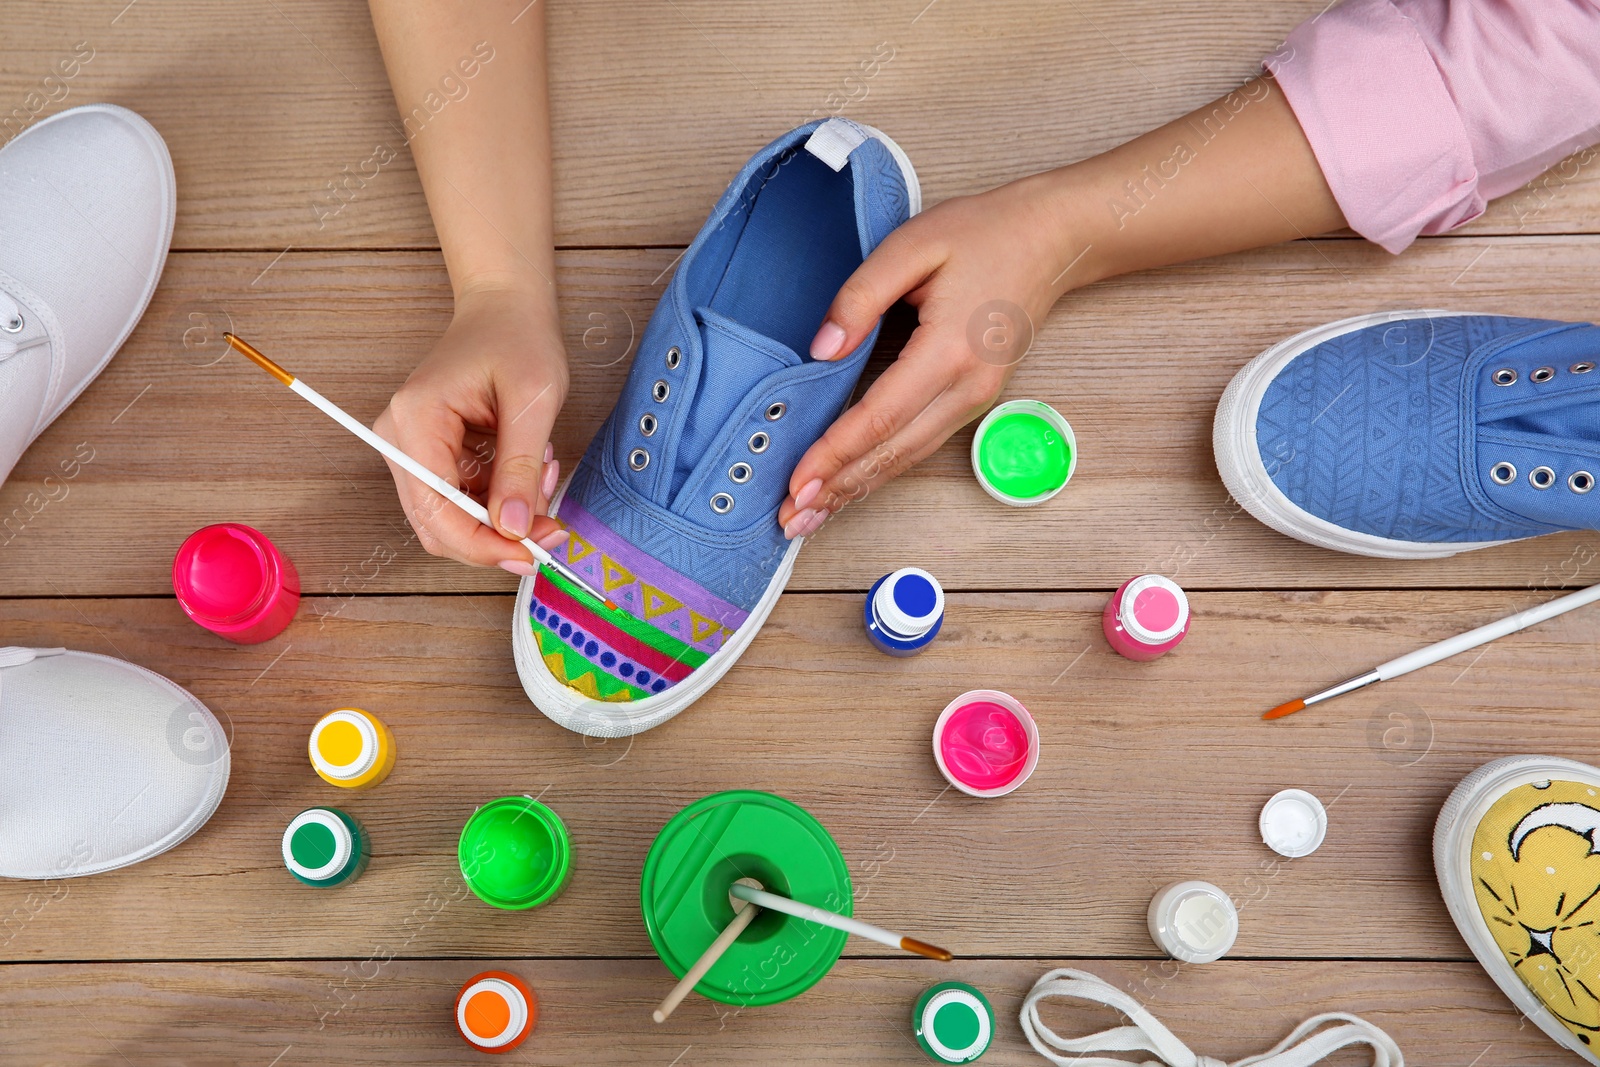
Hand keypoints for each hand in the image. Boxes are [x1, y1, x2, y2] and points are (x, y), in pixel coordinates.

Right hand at [375, 284, 570, 572]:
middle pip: (438, 526)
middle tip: (551, 528)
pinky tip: (533, 468)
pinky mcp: (432, 455)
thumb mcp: (532, 401)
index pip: (436, 510)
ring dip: (505, 515)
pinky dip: (501, 498)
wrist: (505, 308)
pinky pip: (463, 499)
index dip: (483, 545)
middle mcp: (399, 438)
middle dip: (498, 537)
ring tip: (546, 473)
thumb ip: (521, 468)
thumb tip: (513, 529)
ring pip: (453, 518)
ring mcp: (411, 449)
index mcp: (415, 421)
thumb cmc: (517, 339)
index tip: (531, 554)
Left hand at [778, 174, 1086, 537]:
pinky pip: (920, 445)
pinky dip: (882, 471)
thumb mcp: (912, 245)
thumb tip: (821, 349)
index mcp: (949, 350)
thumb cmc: (982, 234)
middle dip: (838, 489)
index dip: (834, 454)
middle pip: (893, 452)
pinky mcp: (974, 400)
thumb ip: (860, 297)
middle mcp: (967, 387)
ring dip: (857, 489)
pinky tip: (852, 485)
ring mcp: (976, 399)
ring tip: (811, 515)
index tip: (796, 482)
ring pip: (907, 458)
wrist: (1052, 239)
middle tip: (789, 518)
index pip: (879, 416)